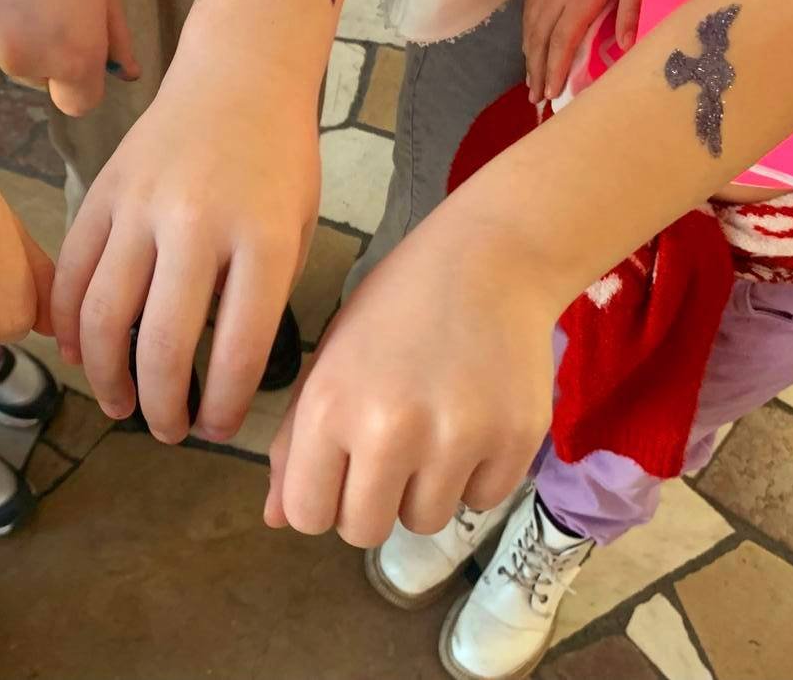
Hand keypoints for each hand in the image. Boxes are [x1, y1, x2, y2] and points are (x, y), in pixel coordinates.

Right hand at [0, 0, 136, 115]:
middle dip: (45, 44)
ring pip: (0, 45)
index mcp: (71, 56)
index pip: (77, 103)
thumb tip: (125, 70)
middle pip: (36, 73)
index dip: (82, 75)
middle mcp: (20, 59)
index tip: (82, 40)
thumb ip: (111, 31)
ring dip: (9, 20)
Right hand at [52, 48, 318, 442]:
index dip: (222, 404)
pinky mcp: (101, 191)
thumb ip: (261, 299)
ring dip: (106, 375)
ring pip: (102, 313)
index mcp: (260, 238)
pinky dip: (66, 322)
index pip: (236, 347)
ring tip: (120, 407)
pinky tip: (77, 355)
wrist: (237, 76)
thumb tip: (218, 376)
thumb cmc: (278, 161)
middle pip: (160, 341)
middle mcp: (194, 223)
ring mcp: (139, 205)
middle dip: (161, 405)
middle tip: (168, 432)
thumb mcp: (295, 231)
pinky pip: (71, 269)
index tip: (218, 430)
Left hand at [265, 215, 554, 546]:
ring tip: (432, 429)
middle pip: (365, 532)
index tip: (339, 472)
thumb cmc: (392, 311)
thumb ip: (295, 444)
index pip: (307, 514)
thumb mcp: (328, 363)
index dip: (321, 499)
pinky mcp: (515, 441)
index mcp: (330, 406)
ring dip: (424, 490)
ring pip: (425, 522)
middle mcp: (391, 429)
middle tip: (387, 454)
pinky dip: (475, 475)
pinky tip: (473, 420)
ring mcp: (459, 438)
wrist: (488, 262)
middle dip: (371, 503)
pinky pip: (482, 501)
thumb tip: (277, 520)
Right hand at [522, 0, 661, 102]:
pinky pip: (532, 6)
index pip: (561, 40)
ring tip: (531, 80)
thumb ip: (633, 6)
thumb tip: (623, 48)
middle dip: (536, 69)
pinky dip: (529, 31)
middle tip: (536, 101)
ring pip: (532, 23)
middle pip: (540, 36)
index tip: (549, 97)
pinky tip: (532, 41)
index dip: (553, 70)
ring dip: (529, 53)